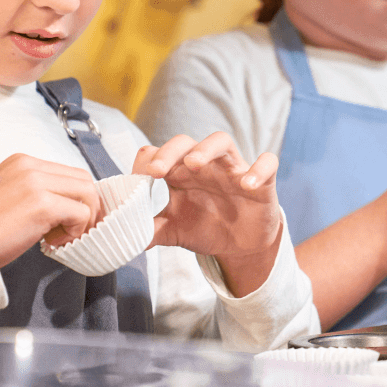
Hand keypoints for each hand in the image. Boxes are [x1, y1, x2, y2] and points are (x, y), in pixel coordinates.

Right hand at [0, 154, 102, 266]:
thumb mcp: (7, 197)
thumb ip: (33, 193)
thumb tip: (62, 207)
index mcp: (22, 162)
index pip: (67, 173)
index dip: (76, 198)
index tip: (71, 220)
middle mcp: (30, 166)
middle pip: (83, 179)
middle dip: (87, 207)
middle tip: (73, 231)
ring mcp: (36, 183)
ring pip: (87, 193)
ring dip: (83, 219)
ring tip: (60, 238)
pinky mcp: (42, 204)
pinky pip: (80, 214)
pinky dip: (75, 231)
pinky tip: (51, 243)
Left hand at [134, 133, 280, 295]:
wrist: (240, 245)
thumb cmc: (205, 228)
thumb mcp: (174, 231)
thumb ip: (149, 230)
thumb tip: (120, 238)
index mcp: (180, 173)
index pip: (160, 152)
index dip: (148, 161)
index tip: (138, 180)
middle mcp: (205, 165)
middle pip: (186, 142)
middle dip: (170, 151)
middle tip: (156, 171)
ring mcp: (233, 169)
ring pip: (222, 141)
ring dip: (206, 148)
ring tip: (194, 163)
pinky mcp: (261, 181)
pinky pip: (266, 164)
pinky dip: (258, 169)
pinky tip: (247, 184)